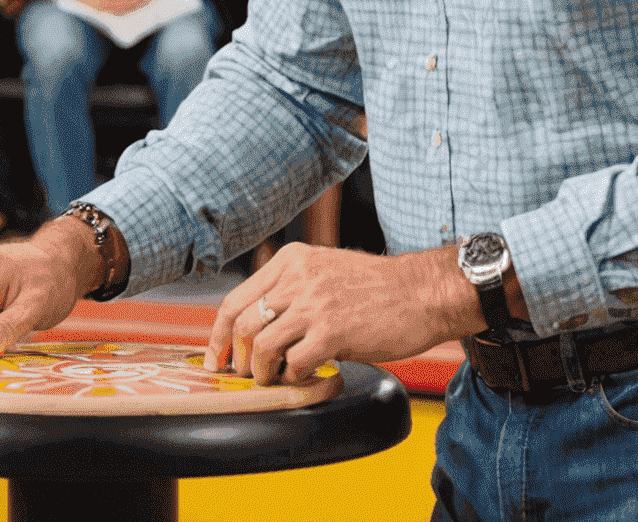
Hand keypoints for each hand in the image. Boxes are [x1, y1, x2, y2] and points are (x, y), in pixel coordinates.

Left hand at [202, 242, 475, 385]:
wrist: (422, 292)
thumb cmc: (378, 286)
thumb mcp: (326, 269)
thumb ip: (293, 286)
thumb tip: (259, 321)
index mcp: (292, 260)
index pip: (235, 300)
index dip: (218, 336)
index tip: (216, 359)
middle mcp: (297, 277)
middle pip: (242, 326)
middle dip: (238, 360)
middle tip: (247, 376)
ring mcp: (314, 304)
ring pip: (263, 347)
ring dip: (265, 372)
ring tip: (279, 377)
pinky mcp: (332, 332)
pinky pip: (294, 365)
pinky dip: (295, 378)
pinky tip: (310, 375)